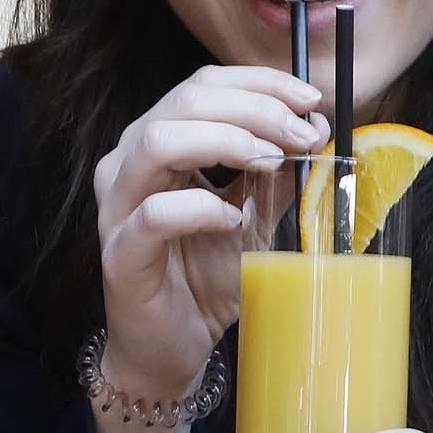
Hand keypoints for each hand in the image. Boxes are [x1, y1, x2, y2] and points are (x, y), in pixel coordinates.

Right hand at [94, 65, 325, 397]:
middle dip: (254, 109)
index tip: (310, 101)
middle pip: (185, 102)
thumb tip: (315, 128)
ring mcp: (117, 207)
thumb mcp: (253, 216)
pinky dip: (201, 208)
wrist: (169, 348)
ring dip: (226, 141)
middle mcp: (128, 164)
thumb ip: (276, 174)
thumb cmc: (204, 277)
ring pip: (159, 142)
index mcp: (157, 143)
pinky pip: (155, 214)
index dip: (259, 84)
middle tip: (301, 134)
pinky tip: (234, 220)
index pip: (202, 86)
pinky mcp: (119, 252)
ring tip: (271, 162)